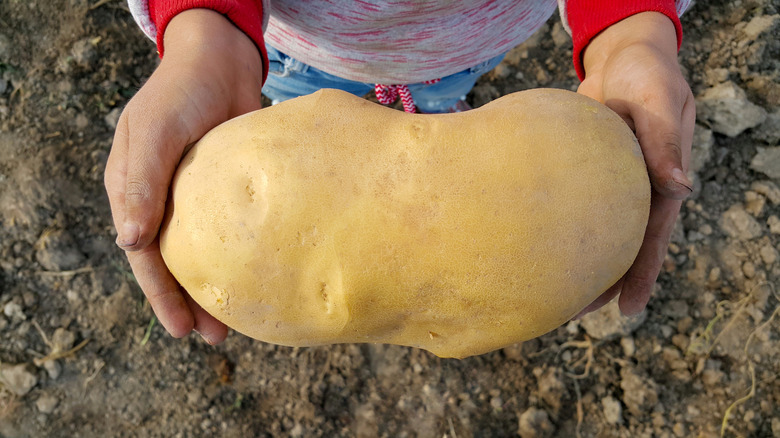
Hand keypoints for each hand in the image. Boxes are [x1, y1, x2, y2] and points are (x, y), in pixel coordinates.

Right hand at [104, 10, 263, 342]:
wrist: (222, 59)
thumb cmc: (182, 91)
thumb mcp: (155, 133)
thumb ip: (141, 183)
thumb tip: (130, 243)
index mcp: (134, 192)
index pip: (144, 255)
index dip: (161, 295)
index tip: (180, 330)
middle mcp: (164, 199)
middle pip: (175, 261)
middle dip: (190, 302)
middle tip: (213, 337)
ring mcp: (197, 195)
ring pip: (205, 251)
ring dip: (217, 284)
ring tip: (237, 320)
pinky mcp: (229, 187)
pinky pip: (232, 228)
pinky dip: (240, 253)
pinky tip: (259, 273)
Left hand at [574, 12, 694, 316]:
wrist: (623, 57)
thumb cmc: (647, 75)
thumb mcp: (660, 102)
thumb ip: (666, 142)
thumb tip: (680, 189)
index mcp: (659, 181)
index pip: (652, 238)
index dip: (642, 275)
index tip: (629, 310)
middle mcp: (634, 189)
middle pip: (618, 243)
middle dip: (602, 279)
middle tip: (575, 311)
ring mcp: (608, 182)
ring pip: (593, 228)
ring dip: (576, 256)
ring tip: (550, 288)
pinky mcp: (583, 170)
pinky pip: (572, 203)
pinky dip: (558, 223)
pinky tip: (535, 239)